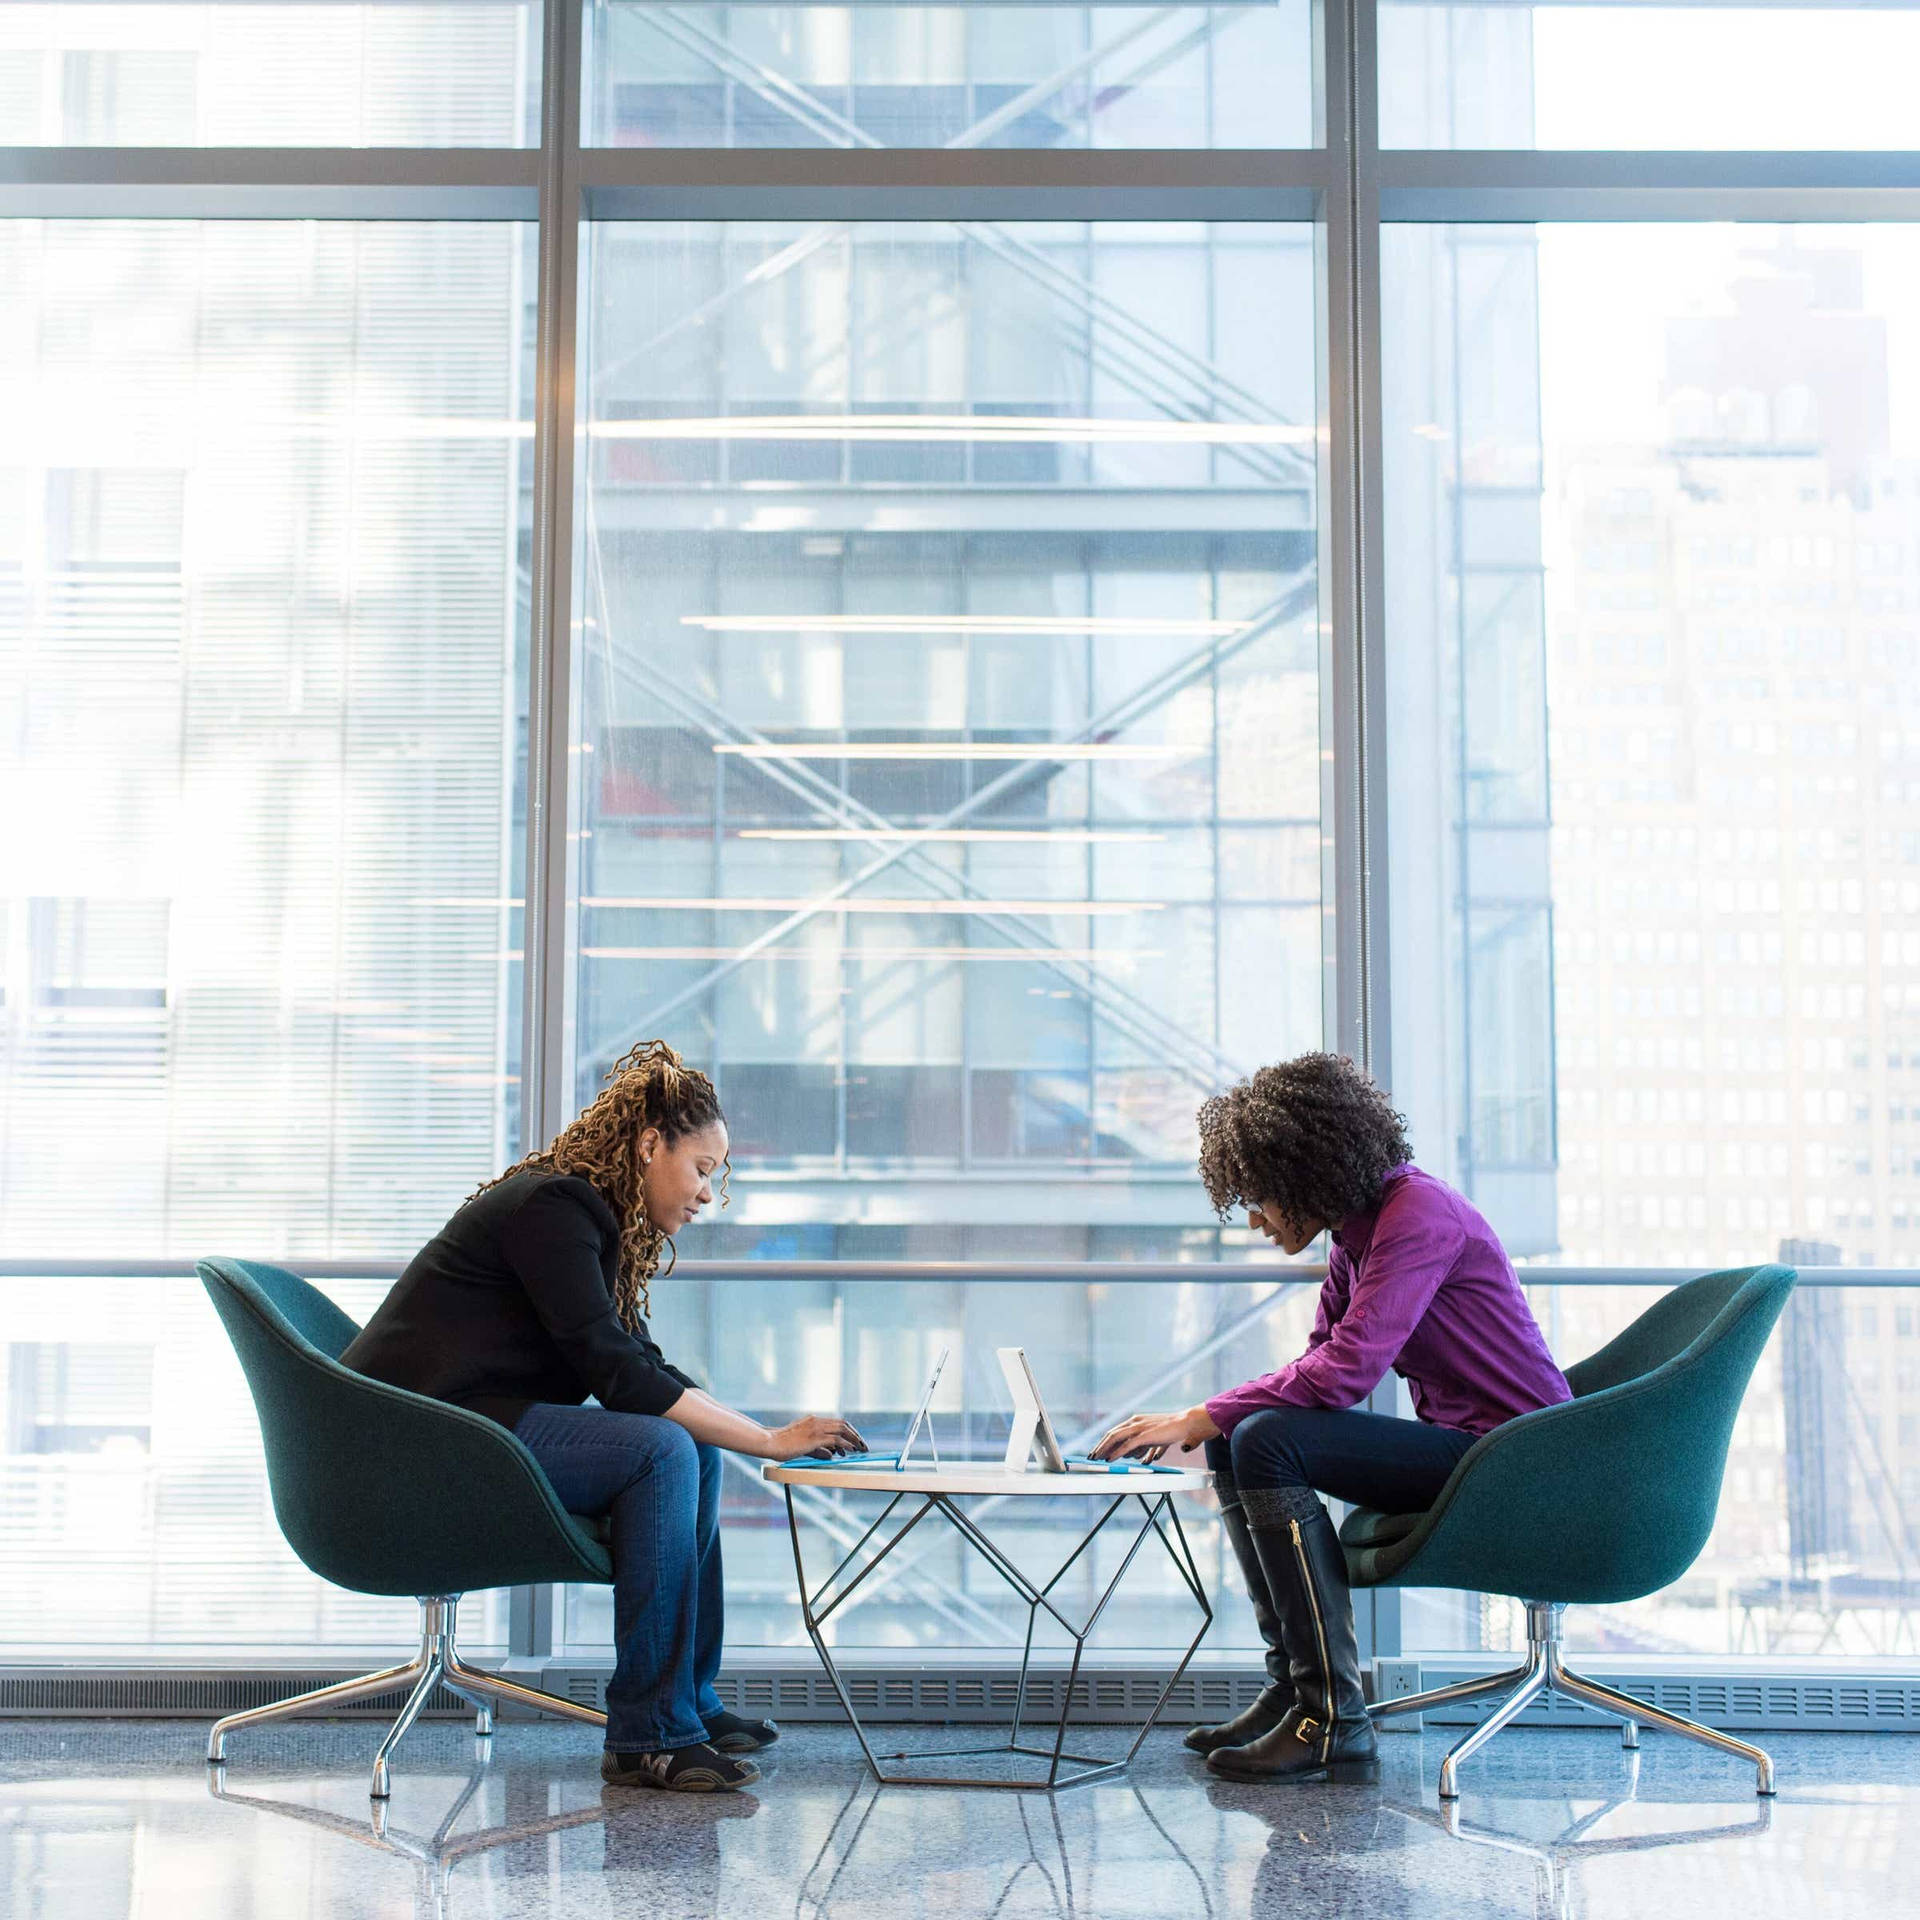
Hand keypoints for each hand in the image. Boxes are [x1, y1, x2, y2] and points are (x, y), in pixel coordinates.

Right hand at [766, 1414, 866, 1460]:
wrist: (770, 1442)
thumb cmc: (783, 1445)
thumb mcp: (804, 1445)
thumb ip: (818, 1448)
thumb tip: (831, 1454)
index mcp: (813, 1420)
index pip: (837, 1422)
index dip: (849, 1431)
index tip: (856, 1440)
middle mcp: (816, 1421)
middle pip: (843, 1424)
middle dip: (855, 1435)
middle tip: (863, 1445)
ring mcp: (816, 1428)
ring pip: (842, 1430)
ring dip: (854, 1439)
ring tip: (861, 1448)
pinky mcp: (814, 1437)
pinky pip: (835, 1439)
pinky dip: (845, 1444)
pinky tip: (850, 1451)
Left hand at [1090, 1405, 1218, 1462]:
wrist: (1188, 1423)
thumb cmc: (1175, 1431)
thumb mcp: (1155, 1440)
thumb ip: (1144, 1448)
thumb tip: (1136, 1458)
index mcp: (1136, 1420)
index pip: (1115, 1431)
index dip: (1104, 1441)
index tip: (1097, 1451)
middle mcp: (1135, 1421)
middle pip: (1111, 1434)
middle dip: (1100, 1446)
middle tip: (1091, 1457)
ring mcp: (1139, 1427)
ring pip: (1115, 1438)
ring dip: (1104, 1449)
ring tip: (1096, 1459)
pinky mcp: (1145, 1434)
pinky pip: (1127, 1445)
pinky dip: (1116, 1452)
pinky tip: (1110, 1459)